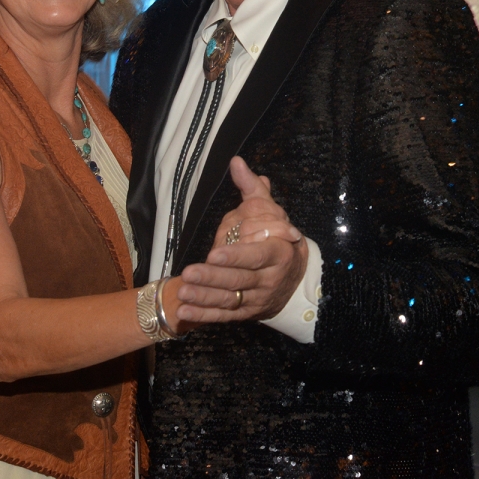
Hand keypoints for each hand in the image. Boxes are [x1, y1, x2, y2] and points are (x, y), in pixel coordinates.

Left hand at [177, 157, 307, 322]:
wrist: (296, 277)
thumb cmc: (277, 238)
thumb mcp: (270, 211)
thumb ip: (251, 188)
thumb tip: (236, 162)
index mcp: (278, 253)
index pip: (257, 256)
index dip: (237, 256)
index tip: (214, 253)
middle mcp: (269, 279)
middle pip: (239, 279)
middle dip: (213, 278)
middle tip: (189, 272)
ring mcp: (257, 298)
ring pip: (230, 300)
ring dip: (204, 298)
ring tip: (182, 291)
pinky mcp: (246, 314)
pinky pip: (223, 316)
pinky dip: (204, 316)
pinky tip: (184, 311)